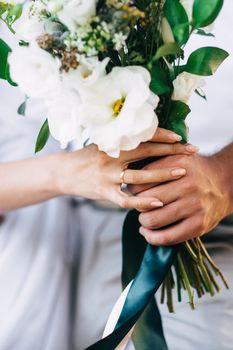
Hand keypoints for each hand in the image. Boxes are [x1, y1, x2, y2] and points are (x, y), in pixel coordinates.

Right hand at [55, 128, 197, 209]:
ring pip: (139, 175)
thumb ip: (123, 142)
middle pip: (146, 151)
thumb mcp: (104, 144)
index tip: (180, 138)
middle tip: (192, 150)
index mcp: (113, 142)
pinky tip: (158, 203)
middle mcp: (112, 156)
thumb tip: (149, 138)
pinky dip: (142, 201)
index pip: (142, 136)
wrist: (64, 172)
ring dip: (162, 174)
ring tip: (182, 173)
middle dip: (171, 151)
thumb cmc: (88, 157)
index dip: (162, 135)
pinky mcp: (104, 192)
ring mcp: (108, 175)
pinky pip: (126, 199)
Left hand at [130, 153, 232, 243]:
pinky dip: (151, 237)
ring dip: (143, 221)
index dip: (132, 189)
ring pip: (153, 220)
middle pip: (144, 201)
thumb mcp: (177, 158)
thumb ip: (156, 163)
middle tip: (138, 206)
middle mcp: (187, 184)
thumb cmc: (193, 172)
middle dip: (136, 205)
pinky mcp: (199, 225)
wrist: (225, 183)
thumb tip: (126, 175)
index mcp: (178, 164)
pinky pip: (167, 237)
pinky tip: (147, 233)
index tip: (134, 192)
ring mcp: (194, 206)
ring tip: (144, 219)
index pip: (141, 180)